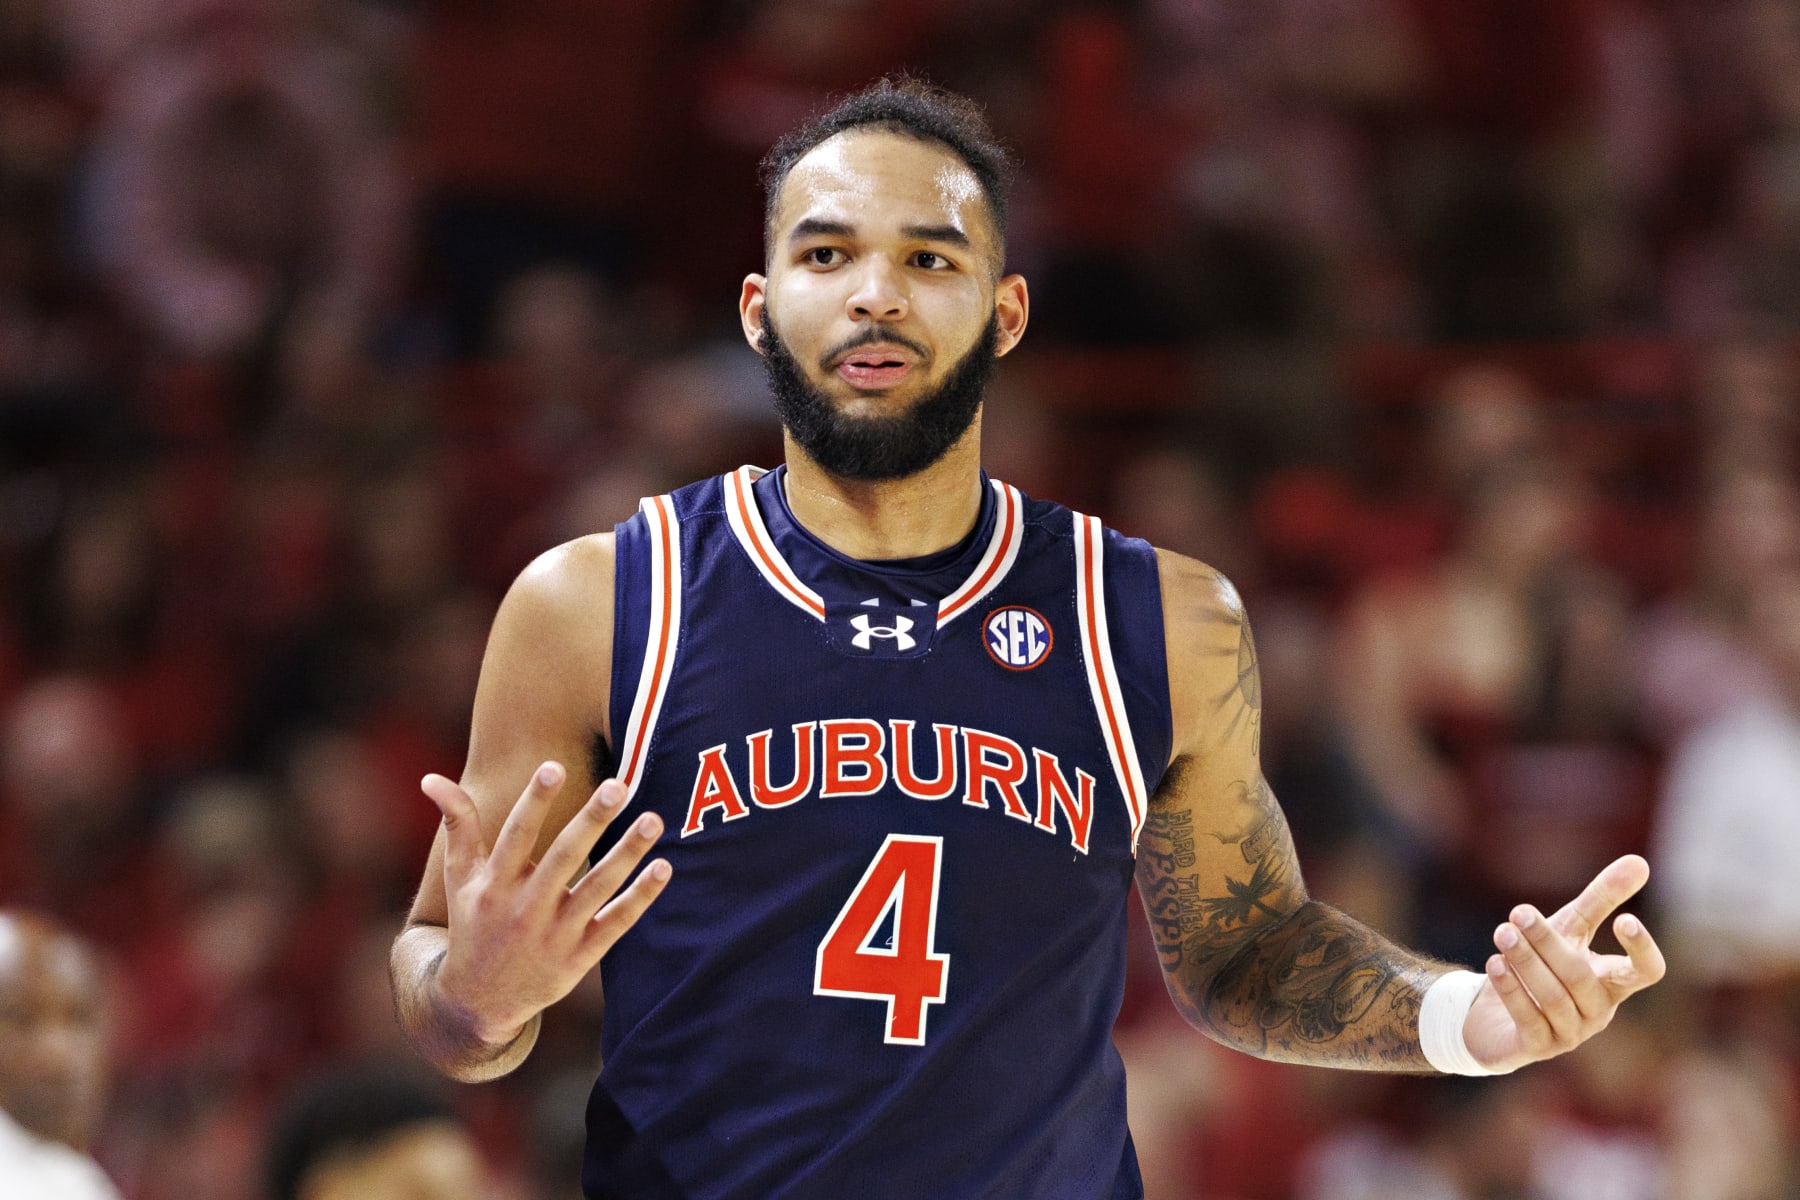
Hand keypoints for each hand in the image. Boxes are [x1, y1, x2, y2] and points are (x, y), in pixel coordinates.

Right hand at [422, 762, 670, 1045]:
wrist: (478, 1002)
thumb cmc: (473, 923)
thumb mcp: (460, 878)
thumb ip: (457, 826)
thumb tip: (430, 778)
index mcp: (494, 884)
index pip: (516, 835)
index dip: (534, 801)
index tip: (554, 766)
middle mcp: (524, 909)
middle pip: (563, 858)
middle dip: (591, 821)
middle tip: (618, 785)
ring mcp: (554, 935)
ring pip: (596, 889)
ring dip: (627, 853)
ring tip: (654, 819)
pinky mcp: (579, 958)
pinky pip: (614, 924)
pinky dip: (639, 898)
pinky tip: (663, 868)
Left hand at [1462, 854, 1665, 1071]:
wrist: (1493, 1014)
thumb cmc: (1543, 965)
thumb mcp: (1569, 928)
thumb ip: (1601, 898)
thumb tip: (1640, 861)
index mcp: (1613, 982)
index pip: (1647, 973)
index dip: (1641, 950)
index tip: (1625, 920)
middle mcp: (1598, 1011)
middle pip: (1581, 977)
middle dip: (1548, 943)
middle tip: (1518, 911)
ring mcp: (1571, 1033)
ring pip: (1554, 998)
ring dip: (1526, 962)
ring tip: (1502, 933)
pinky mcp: (1538, 1048)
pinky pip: (1530, 1019)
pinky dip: (1512, 990)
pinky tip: (1495, 963)